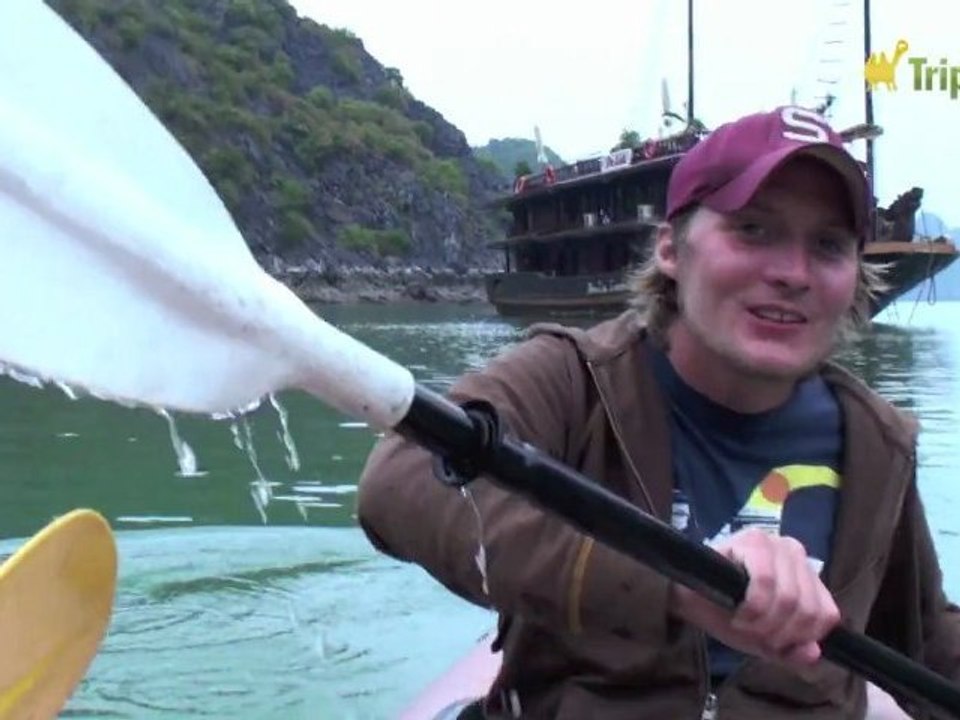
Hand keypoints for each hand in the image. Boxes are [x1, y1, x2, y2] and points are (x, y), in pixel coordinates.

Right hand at [668, 528, 840, 669]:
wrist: (690, 599)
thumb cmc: (730, 614)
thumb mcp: (767, 641)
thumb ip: (793, 651)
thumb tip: (812, 652)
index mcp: (807, 574)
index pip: (826, 614)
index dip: (800, 637)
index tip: (773, 642)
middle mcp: (796, 553)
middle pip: (807, 610)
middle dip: (778, 633)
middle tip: (753, 634)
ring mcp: (776, 543)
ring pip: (789, 598)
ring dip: (763, 623)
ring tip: (743, 624)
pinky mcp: (753, 540)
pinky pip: (765, 582)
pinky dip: (752, 607)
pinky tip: (738, 612)